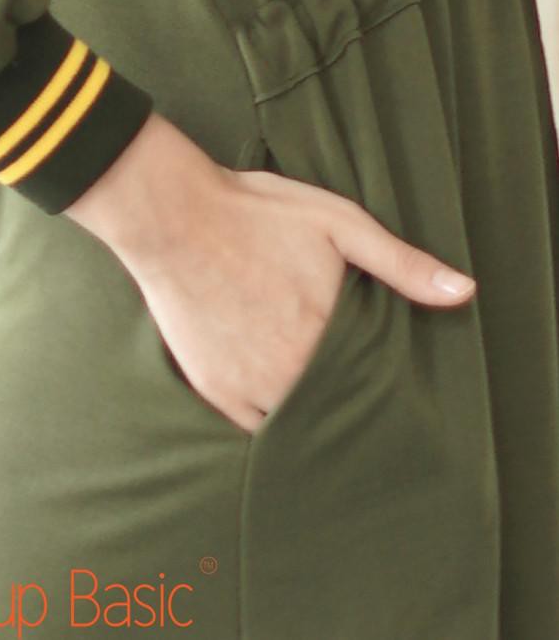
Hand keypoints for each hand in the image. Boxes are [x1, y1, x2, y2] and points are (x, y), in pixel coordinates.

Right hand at [63, 113, 476, 432]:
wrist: (174, 217)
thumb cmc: (255, 214)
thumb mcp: (338, 223)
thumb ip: (401, 263)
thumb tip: (465, 292)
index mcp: (326, 336)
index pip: (373, 383)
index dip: (380, 380)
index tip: (382, 375)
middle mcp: (289, 373)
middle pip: (335, 406)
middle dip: (346, 397)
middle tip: (348, 382)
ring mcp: (247, 384)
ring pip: (296, 421)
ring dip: (310, 411)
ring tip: (315, 390)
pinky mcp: (212, 386)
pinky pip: (251, 425)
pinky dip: (268, 417)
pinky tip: (276, 395)